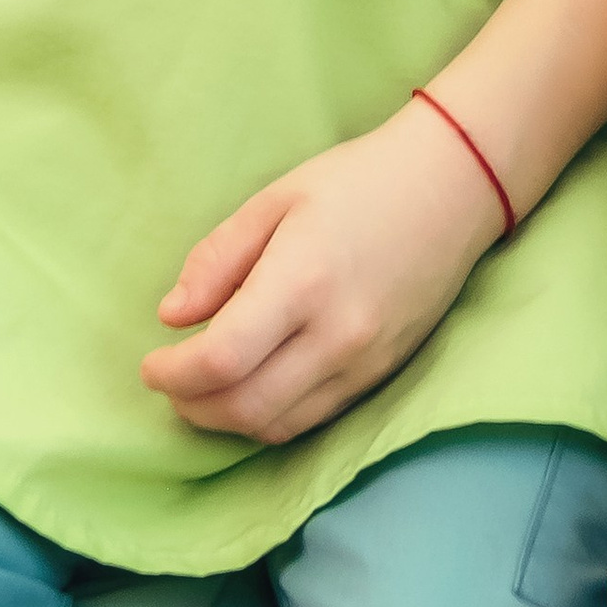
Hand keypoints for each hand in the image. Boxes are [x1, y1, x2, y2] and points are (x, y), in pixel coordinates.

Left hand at [141, 94, 503, 443]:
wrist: (454, 186)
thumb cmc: (359, 181)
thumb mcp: (276, 199)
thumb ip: (218, 259)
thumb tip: (171, 317)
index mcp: (302, 280)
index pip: (221, 360)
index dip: (172, 376)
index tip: (151, 364)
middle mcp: (337, 333)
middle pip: (245, 407)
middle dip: (193, 407)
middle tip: (172, 382)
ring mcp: (366, 360)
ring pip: (279, 424)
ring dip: (230, 419)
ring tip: (208, 389)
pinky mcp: (384, 373)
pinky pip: (315, 418)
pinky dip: (273, 415)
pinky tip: (256, 387)